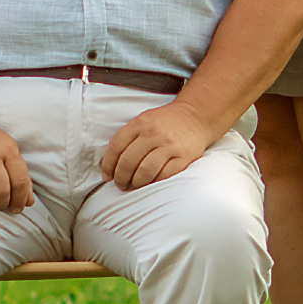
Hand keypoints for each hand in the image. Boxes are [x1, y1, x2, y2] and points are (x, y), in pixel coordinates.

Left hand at [99, 104, 215, 190]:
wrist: (196, 116)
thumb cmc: (165, 122)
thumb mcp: (144, 120)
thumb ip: (127, 137)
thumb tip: (109, 164)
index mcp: (140, 123)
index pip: (116, 147)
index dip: (108, 165)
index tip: (107, 176)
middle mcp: (153, 133)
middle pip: (129, 161)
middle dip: (121, 178)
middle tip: (120, 184)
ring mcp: (170, 145)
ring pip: (145, 171)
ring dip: (136, 183)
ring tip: (133, 186)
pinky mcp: (184, 156)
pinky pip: (165, 175)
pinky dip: (155, 183)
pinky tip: (150, 184)